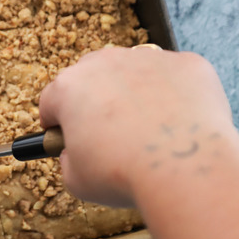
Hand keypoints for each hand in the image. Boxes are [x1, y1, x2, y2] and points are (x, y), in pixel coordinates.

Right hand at [39, 47, 234, 206]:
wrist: (185, 169)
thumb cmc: (125, 175)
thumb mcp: (76, 180)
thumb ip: (68, 159)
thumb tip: (76, 153)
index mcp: (69, 87)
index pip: (51, 100)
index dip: (57, 123)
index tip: (67, 138)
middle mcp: (105, 63)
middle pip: (91, 78)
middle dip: (95, 101)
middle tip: (110, 136)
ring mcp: (147, 58)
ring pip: (133, 72)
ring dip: (134, 93)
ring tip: (149, 131)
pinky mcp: (186, 63)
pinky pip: (173, 76)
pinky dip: (173, 95)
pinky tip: (178, 125)